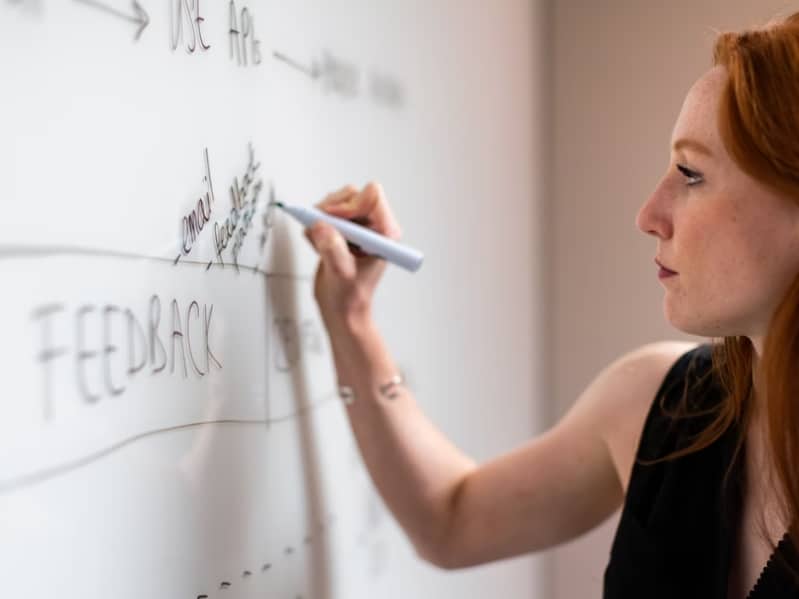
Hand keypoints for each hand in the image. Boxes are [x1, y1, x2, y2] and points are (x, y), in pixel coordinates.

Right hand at [305, 182, 401, 331]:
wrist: (342, 310)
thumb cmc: (351, 298)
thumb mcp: (342, 274)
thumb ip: (333, 250)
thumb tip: (320, 226)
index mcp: (385, 233)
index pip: (372, 196)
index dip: (350, 205)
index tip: (334, 221)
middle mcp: (373, 226)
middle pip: (352, 194)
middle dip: (332, 209)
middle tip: (321, 228)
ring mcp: (357, 227)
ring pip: (336, 201)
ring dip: (321, 218)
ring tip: (319, 242)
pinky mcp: (341, 230)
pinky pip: (324, 213)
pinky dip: (315, 226)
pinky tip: (318, 246)